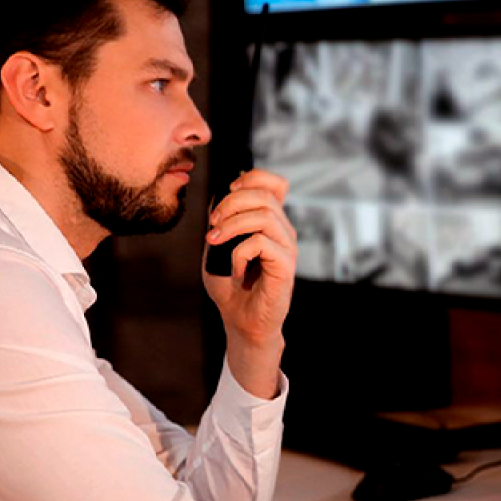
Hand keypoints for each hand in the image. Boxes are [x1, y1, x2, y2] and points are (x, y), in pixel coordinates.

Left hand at [203, 169, 296, 398]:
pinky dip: (239, 254)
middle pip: (264, 195)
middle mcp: (284, 231)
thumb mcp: (218, 247)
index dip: (252, 179)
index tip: (228, 194)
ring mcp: (287, 248)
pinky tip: (235, 271)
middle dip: (231, 203)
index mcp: (271, 222)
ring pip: (264, 216)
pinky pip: (260, 244)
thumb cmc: (230, 286)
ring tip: (215, 241)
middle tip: (212, 224)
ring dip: (232, 225)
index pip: (275, 184)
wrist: (240, 321)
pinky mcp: (285, 267)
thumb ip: (220, 222)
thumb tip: (218, 197)